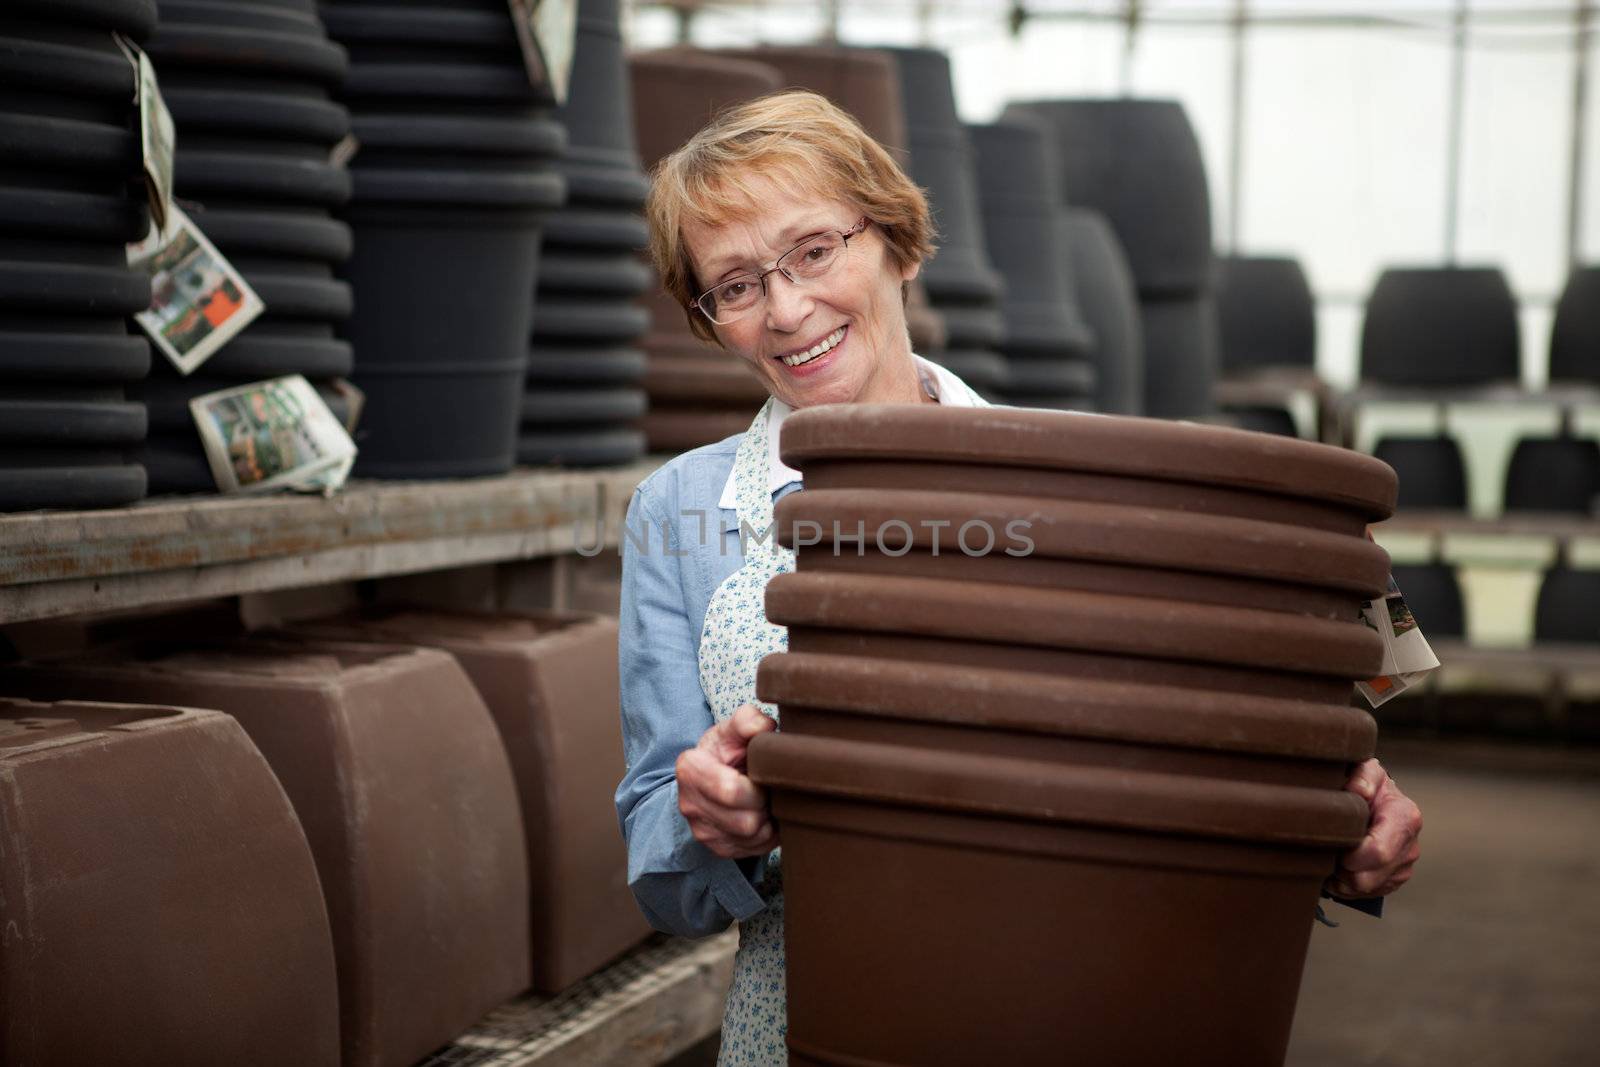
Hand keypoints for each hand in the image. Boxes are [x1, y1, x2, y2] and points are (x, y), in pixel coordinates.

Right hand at [676, 703, 778, 859]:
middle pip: (745, 820)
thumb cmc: (726, 751)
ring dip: (768, 819)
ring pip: (752, 837)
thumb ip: (748, 721)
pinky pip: (755, 850)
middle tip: (768, 787)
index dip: (757, 784)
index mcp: (690, 770)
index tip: (759, 773)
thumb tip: (764, 726)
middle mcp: (689, 805)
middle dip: (764, 803)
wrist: (713, 777)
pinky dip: (766, 834)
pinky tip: (763, 815)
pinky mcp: (717, 849)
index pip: (730, 790)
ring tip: (766, 799)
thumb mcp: (733, 730)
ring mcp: (702, 832)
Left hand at [1326, 758, 1422, 898]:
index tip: (1333, 845)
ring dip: (1342, 879)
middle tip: (1326, 852)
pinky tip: (1340, 866)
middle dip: (1342, 870)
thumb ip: (1363, 776)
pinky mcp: (1395, 879)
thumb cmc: (1368, 783)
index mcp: (1405, 818)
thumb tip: (1358, 791)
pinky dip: (1348, 885)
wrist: (1379, 797)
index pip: (1377, 852)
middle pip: (1368, 878)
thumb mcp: (1367, 770)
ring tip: (1332, 856)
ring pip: (1365, 889)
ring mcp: (1404, 866)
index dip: (1349, 856)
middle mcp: (1410, 846)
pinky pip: (1366, 894)